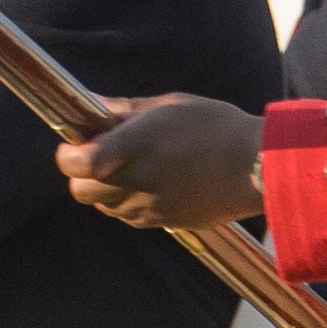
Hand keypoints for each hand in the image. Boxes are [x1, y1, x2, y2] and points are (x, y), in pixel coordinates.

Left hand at [56, 95, 265, 229]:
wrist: (257, 167)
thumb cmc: (217, 127)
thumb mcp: (170, 105)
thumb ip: (125, 109)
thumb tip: (92, 105)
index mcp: (136, 144)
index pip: (78, 163)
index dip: (68, 156)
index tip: (74, 144)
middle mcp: (137, 179)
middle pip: (80, 191)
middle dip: (81, 175)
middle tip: (99, 157)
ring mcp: (150, 205)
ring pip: (103, 206)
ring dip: (105, 189)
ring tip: (131, 168)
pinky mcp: (164, 222)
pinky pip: (129, 217)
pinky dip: (128, 203)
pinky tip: (151, 183)